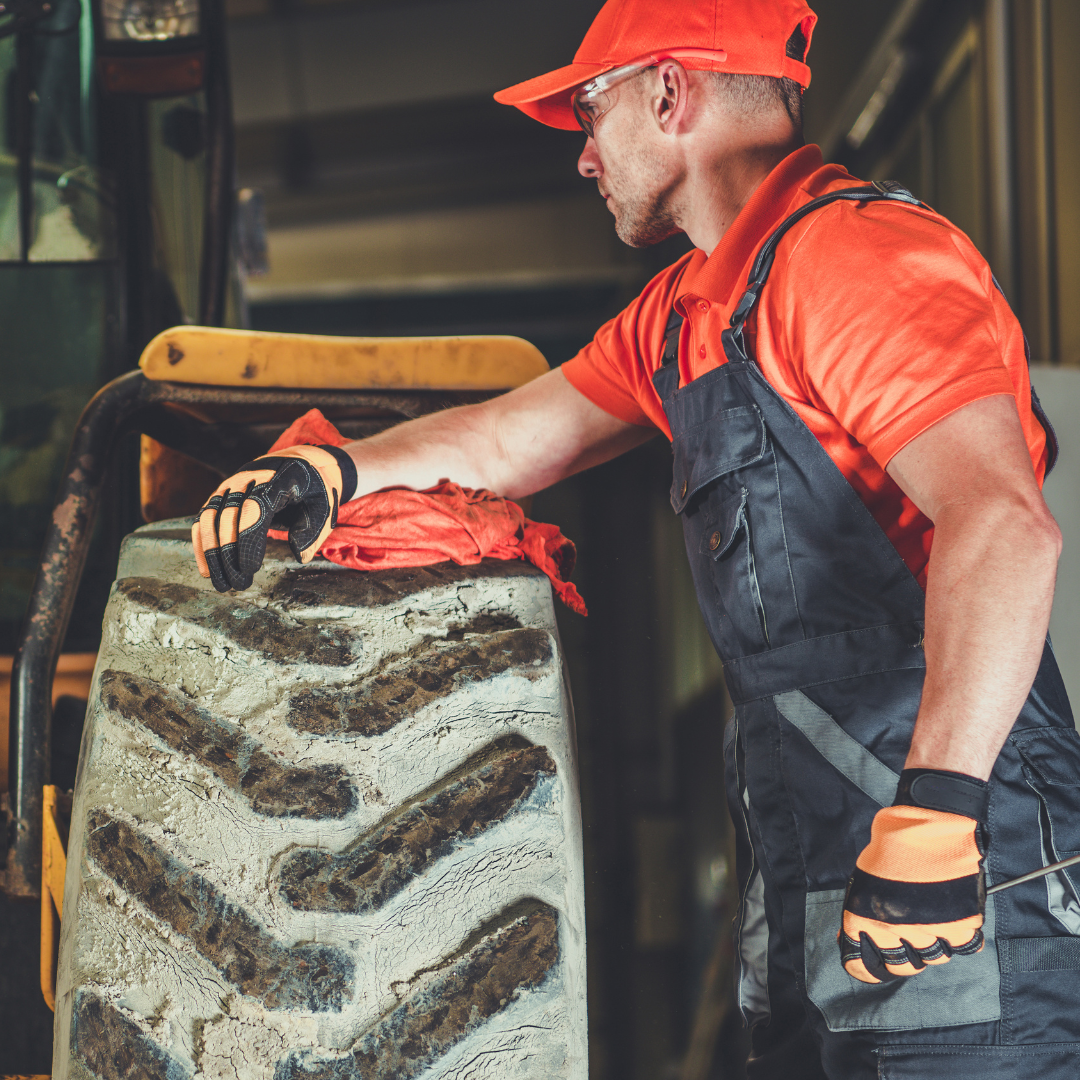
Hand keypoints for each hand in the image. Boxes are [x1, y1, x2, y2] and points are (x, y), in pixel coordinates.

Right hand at [192, 444, 356, 591]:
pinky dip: (202, 545)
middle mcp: (249, 477)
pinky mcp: (220, 495)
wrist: (300, 464)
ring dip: (212, 553)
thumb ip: (313, 531)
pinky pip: (204, 519)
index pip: (256, 508)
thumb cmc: (313, 492)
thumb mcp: (323, 508)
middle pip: (230, 516)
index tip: (250, 569)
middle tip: (238, 584)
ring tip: (222, 583)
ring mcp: (231, 485)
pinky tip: (207, 570)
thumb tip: (299, 556)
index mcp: (279, 478)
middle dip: (230, 554)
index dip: (249, 539)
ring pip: (211, 518)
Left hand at [840, 769, 988, 983]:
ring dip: (931, 944)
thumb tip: (851, 937)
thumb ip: (861, 912)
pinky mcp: (963, 925)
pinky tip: (951, 918)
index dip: (863, 965)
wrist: (929, 825)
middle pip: (901, 966)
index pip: (861, 964)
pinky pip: (963, 945)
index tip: (865, 964)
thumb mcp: (864, 878)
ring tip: (930, 921)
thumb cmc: (892, 844)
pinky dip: (958, 935)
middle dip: (899, 957)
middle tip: (903, 942)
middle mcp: (899, 931)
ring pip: (934, 957)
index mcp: (868, 919)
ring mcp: (933, 930)